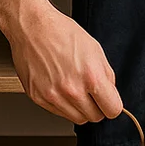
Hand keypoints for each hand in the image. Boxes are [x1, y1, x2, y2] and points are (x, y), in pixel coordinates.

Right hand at [7, 3, 123, 124]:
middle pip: (95, 117)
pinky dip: (62, 104)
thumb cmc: (61, 32)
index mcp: (91, 77)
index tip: (108, 101)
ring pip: (77, 118)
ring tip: (73, 88)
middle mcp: (72, 90)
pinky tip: (59, 86)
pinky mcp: (38, 98)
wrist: (32, 26)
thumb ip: (106, 75)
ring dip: (79, 108)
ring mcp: (53, 96)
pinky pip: (57, 112)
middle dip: (96, 107)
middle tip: (90, 93)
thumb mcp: (94, 49)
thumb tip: (110, 93)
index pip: (112, 110)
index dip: (112, 104)